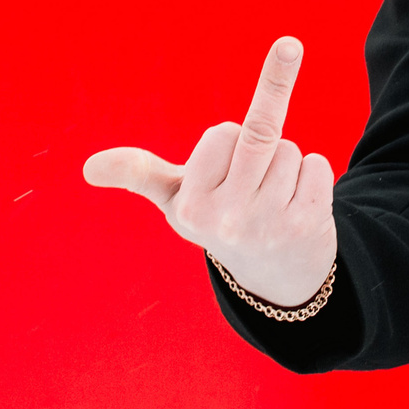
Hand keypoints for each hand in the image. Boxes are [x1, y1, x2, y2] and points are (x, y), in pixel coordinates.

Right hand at [82, 37, 339, 308]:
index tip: (224, 173)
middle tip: (264, 142)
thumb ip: (137, 173)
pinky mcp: (307, 226)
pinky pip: (319, 166)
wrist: (273, 275)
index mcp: (191, 207)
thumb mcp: (175, 199)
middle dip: (262, 132)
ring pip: (291, 150)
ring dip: (287, 164)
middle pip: (259, 133)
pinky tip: (298, 205)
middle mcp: (227, 220)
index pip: (222, 133)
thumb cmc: (218, 219)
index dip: (228, 141)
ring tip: (273, 196)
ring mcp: (269, 225)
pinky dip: (314, 176)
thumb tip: (88, 168)